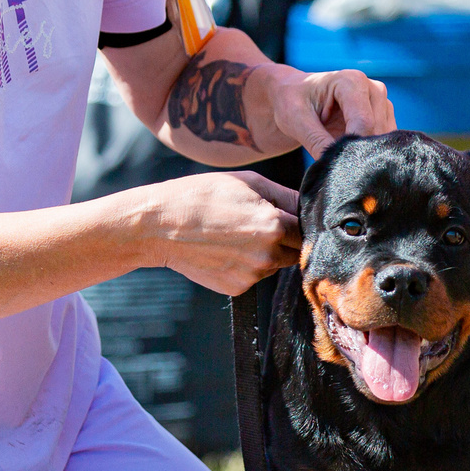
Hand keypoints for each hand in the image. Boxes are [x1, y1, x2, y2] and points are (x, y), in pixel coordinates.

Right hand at [148, 172, 301, 294]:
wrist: (160, 227)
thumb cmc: (201, 196)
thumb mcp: (248, 182)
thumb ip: (285, 196)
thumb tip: (309, 205)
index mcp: (274, 225)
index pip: (308, 230)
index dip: (299, 222)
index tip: (287, 215)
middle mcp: (267, 255)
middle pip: (296, 251)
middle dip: (285, 238)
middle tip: (257, 223)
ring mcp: (253, 275)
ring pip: (275, 264)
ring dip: (267, 253)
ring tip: (236, 235)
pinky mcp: (238, 288)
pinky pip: (255, 276)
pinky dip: (247, 265)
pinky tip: (225, 250)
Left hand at [248, 63, 394, 154]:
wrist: (295, 94)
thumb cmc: (292, 101)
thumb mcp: (296, 120)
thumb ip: (316, 141)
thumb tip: (335, 165)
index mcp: (351, 81)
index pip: (364, 123)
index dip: (352, 148)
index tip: (334, 162)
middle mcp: (373, 88)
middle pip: (377, 132)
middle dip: (358, 151)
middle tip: (334, 161)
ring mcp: (382, 102)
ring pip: (384, 139)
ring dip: (364, 153)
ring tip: (339, 154)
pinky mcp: (384, 116)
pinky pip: (384, 142)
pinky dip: (368, 152)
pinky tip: (349, 153)